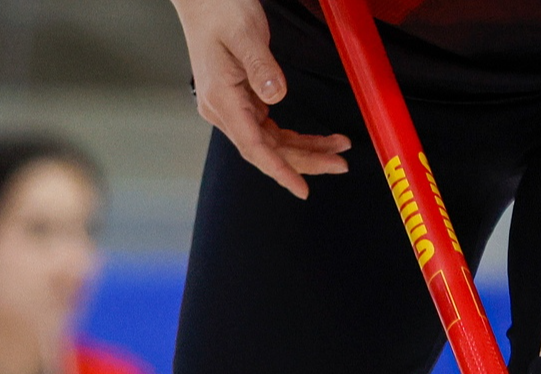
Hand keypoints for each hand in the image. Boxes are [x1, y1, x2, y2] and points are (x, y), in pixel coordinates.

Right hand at [170, 0, 349, 197]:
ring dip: (303, 149)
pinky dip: (293, 136)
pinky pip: (268, 127)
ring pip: (270, 140)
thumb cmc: (219, 11)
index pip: (253, 146)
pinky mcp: (240, 98)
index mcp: (221, 98)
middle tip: (339, 164)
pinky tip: (314, 139)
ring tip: (336, 149)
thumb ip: (262, 67)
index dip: (279, 170)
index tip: (300, 188)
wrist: (202, 0)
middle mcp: (223, 108)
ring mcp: (231, 105)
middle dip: (303, 160)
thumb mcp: (245, 34)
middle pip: (266, 148)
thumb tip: (276, 96)